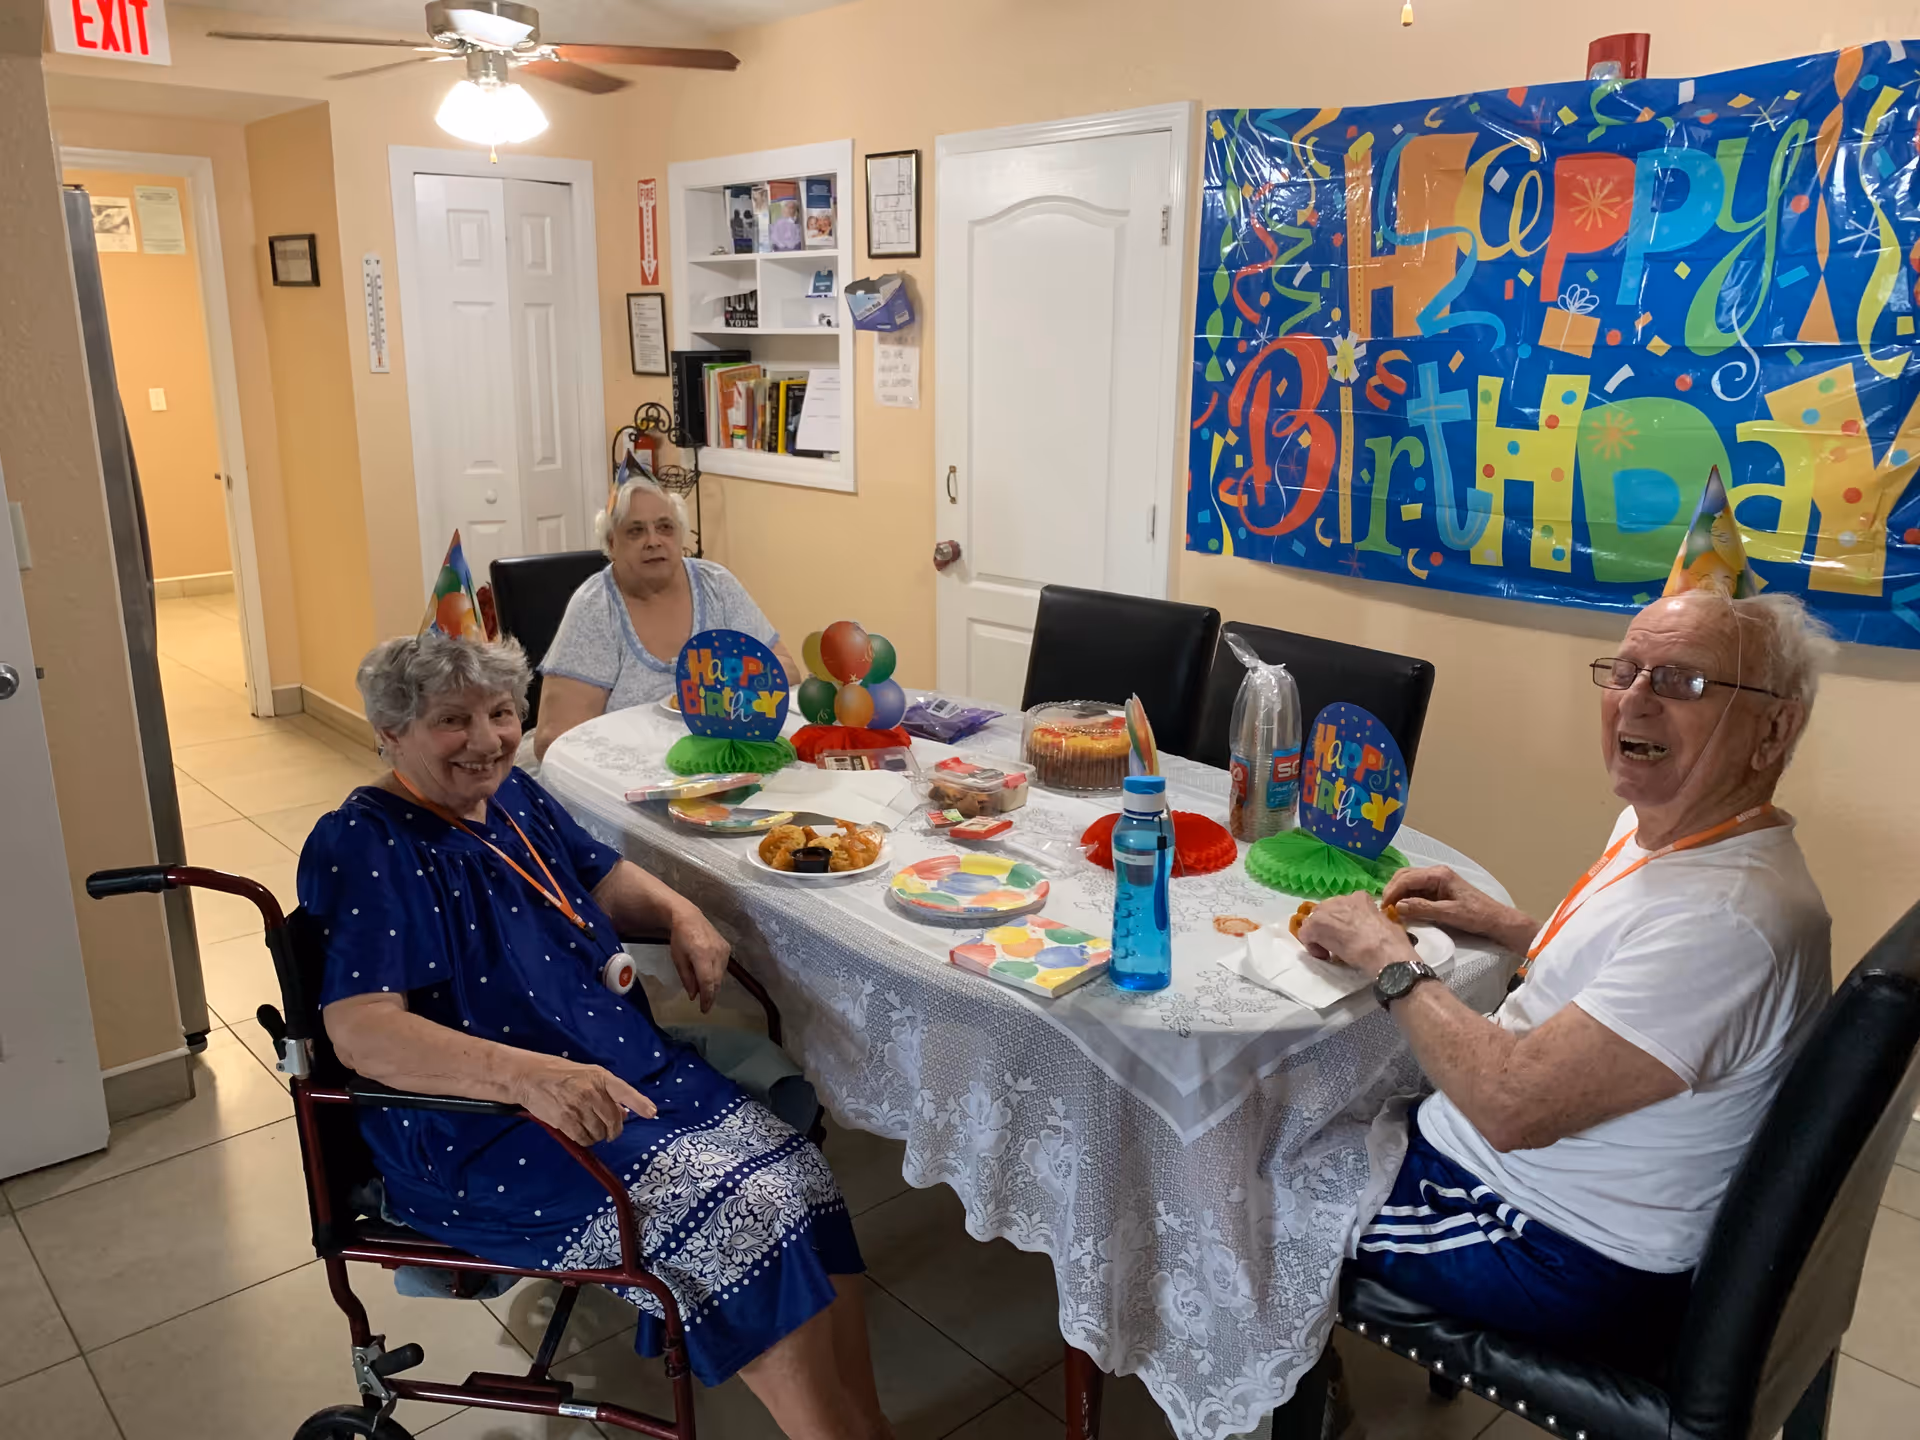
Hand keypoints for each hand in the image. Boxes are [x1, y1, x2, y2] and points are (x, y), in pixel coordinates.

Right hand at [515, 1054, 655, 1146]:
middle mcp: (592, 1092)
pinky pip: (583, 1139)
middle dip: (613, 1130)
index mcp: (600, 1077)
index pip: (624, 1090)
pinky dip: (585, 1140)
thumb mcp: (588, 1075)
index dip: (639, 1102)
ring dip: (597, 1136)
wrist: (530, 1077)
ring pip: (599, 1133)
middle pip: (613, 1121)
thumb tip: (624, 1113)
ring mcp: (578, 1107)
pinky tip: (580, 1133)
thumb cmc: (562, 1074)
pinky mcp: (564, 1120)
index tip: (651, 1112)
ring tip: (589, 1128)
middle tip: (609, 1132)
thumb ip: (607, 1093)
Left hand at [669, 905, 730, 1012]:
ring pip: (721, 975)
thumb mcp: (678, 959)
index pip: (707, 982)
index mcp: (701, 955)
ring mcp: (723, 950)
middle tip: (705, 1006)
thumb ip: (687, 978)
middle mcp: (716, 953)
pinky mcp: (727, 948)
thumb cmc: (679, 938)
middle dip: (711, 995)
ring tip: (705, 993)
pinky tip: (709, 978)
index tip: (704, 1010)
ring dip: (714, 986)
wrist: (689, 917)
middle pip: (716, 981)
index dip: (707, 998)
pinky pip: (723, 967)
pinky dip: (717, 975)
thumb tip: (693, 996)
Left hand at [1296, 892, 1413, 980]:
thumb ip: (1373, 921)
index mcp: (1360, 898)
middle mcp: (1341, 899)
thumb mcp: (1386, 924)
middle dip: (1329, 928)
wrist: (1385, 951)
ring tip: (1330, 951)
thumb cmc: (1392, 942)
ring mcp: (1327, 910)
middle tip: (1337, 944)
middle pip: (1326, 912)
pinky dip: (1312, 945)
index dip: (1344, 923)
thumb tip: (1371, 928)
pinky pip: (1306, 933)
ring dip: (1320, 936)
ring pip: (1314, 921)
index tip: (1348, 936)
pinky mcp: (1316, 924)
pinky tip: (1324, 955)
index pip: (1344, 907)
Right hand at [1383, 866, 1537, 952]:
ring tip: (1391, 910)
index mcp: (1438, 874)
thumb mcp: (1448, 914)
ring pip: (1408, 883)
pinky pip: (1416, 891)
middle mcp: (1436, 873)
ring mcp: (1436, 881)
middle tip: (1384, 909)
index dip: (1392, 892)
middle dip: (1392, 891)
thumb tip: (1398, 906)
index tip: (1383, 907)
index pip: (1407, 878)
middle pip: (1404, 876)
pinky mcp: (1437, 890)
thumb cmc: (1476, 915)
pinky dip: (1406, 899)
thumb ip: (1422, 908)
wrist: (1496, 920)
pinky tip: (1402, 910)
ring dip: (1398, 895)